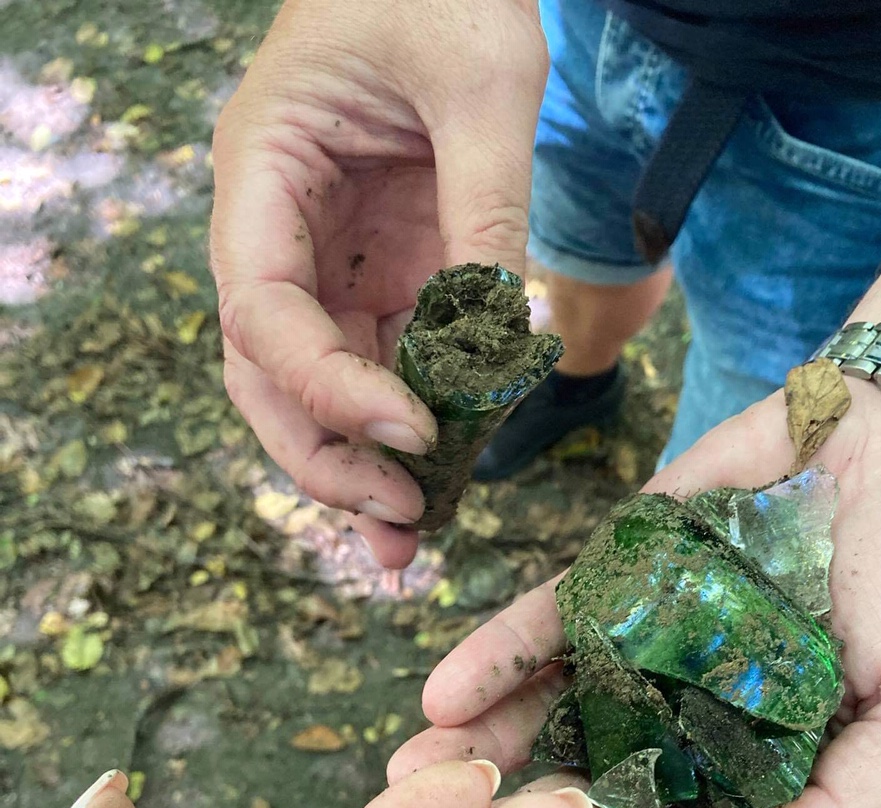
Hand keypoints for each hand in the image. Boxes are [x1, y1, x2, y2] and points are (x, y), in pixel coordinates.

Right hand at [210, 0, 546, 568]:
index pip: (262, 311)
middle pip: (270, 376)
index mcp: (265, 174)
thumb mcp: (484, 85)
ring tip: (417, 537)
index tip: (412, 433)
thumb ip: (488, 212)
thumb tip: (504, 341)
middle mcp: (283, 233)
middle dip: (328, 457)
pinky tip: (444, 483)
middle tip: (400, 525)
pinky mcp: (384, 276)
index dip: (326, 387)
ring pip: (325, 389)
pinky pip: (387, 366)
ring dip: (366, 467)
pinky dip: (414, 427)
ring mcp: (332, 262)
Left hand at [389, 381, 880, 807]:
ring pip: (554, 702)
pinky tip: (443, 694)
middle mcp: (690, 709)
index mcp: (758, 761)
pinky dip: (499, 652)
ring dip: (484, 744)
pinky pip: (552, 614)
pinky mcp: (623, 566)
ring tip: (411, 782)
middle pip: (591, 776)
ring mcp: (649, 638)